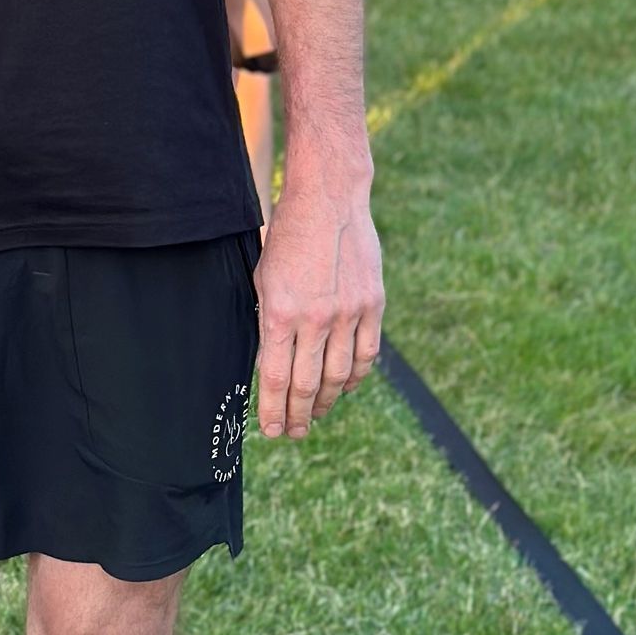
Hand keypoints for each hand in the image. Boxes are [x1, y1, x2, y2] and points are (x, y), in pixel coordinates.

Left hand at [254, 170, 382, 439]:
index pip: (276, 379)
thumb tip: (272, 366)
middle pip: (308, 385)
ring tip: (316, 415)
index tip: (270, 431)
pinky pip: (366, 355)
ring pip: (339, 376)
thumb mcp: (263, 280)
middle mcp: (315, 318)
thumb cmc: (287, 238)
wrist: (328, 202)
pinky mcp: (372, 305)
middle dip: (298, 416)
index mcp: (279, 313)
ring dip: (327, 402)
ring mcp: (348, 313)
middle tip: (294, 433)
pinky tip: (344, 387)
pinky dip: (355, 377)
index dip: (273, 411)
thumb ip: (269, 323)